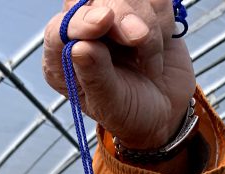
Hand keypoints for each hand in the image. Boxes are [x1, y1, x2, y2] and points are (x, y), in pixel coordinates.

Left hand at [42, 0, 195, 149]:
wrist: (165, 112)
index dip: (78, 21)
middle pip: (95, 1)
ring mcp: (112, 19)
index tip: (103, 22)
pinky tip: (159, 46)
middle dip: (121, 15)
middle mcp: (84, 33)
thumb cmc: (129, 112)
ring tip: (149, 62)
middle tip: (138, 38)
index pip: (59, 28)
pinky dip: (163, 21)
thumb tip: (79, 47)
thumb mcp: (111, 104)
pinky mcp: (141, 10)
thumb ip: (95, 76)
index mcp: (62, 59)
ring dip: (148, 26)